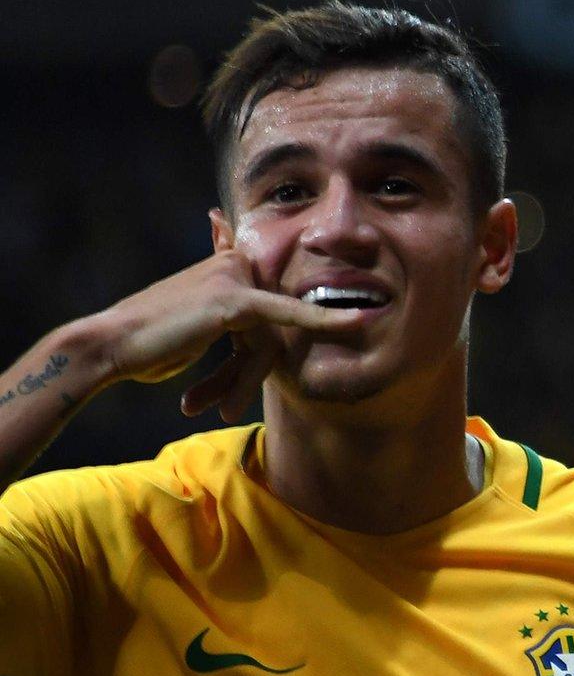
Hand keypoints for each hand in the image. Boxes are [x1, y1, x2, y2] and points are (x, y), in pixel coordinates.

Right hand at [87, 248, 368, 419]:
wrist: (110, 345)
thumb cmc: (147, 345)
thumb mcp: (192, 331)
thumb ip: (230, 324)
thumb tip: (249, 333)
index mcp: (224, 266)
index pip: (272, 299)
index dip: (279, 325)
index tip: (308, 310)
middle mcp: (232, 266)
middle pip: (272, 328)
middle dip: (246, 375)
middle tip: (217, 407)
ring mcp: (234, 280)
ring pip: (267, 341)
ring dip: (240, 382)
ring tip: (215, 409)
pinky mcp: (236, 301)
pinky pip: (289, 315)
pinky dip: (324, 321)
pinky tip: (360, 323)